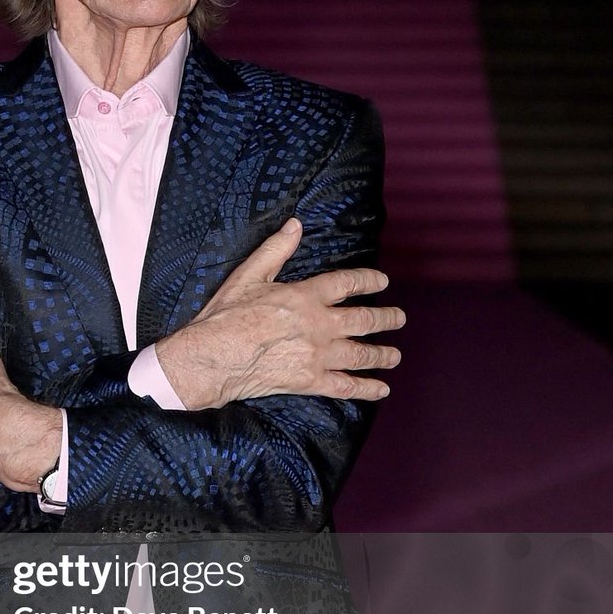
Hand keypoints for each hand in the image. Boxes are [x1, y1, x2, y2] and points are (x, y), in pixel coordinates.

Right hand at [155, 218, 404, 408]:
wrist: (214, 357)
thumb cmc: (226, 316)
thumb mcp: (248, 275)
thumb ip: (276, 250)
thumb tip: (295, 225)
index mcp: (306, 296)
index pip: (346, 283)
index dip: (368, 280)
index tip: (382, 282)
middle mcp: (320, 325)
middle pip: (364, 320)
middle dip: (386, 318)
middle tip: (399, 317)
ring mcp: (318, 356)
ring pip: (362, 354)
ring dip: (382, 354)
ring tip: (395, 354)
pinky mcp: (310, 381)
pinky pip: (346, 386)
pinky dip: (367, 388)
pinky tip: (381, 389)